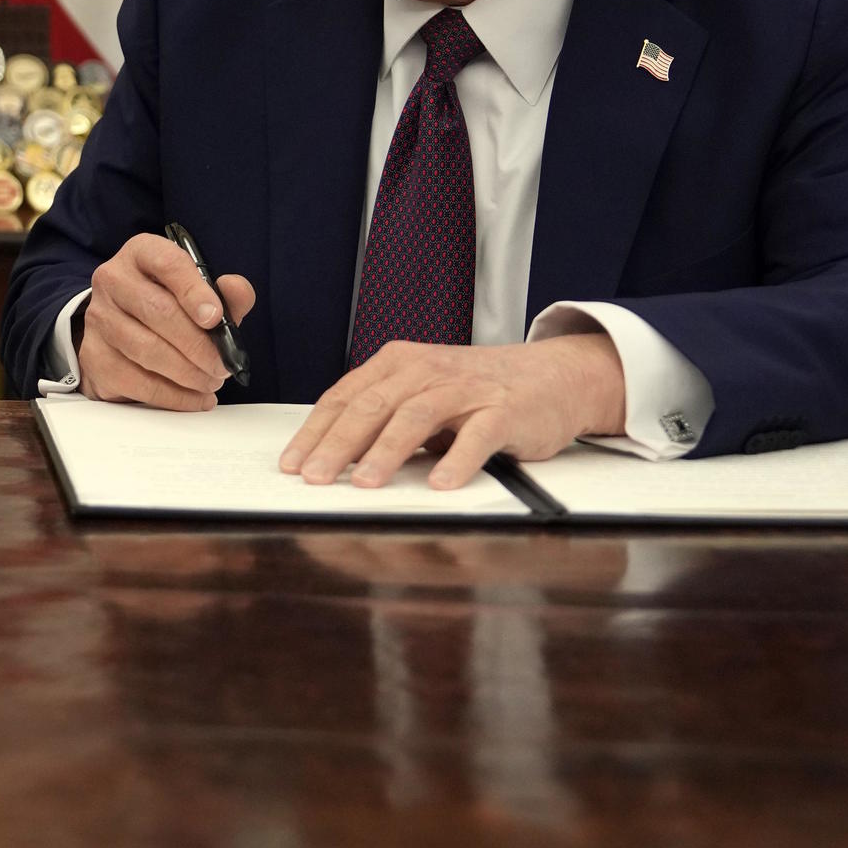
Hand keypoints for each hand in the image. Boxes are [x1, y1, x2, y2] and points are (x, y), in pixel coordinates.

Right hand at [77, 231, 255, 410]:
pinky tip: (195, 397)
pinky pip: (137, 381)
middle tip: (222, 364)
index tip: (216, 317)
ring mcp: (99, 317)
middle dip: (198, 344)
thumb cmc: (169, 305)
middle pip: (157, 311)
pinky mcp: (94, 355)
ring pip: (146, 349)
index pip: (167, 263)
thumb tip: (237, 291)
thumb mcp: (199, 293)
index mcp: (142, 253)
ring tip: (211, 381)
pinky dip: (173, 396)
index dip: (194, 291)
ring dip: (187, 373)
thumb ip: (226, 293)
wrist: (122, 327)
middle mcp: (113, 279)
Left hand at [279, 335, 626, 490]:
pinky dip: (457, 460)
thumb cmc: (479, 391)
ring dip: (387, 452)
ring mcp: (466, 388)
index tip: (293, 463)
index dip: (315, 431)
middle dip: (338, 445)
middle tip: (315, 478)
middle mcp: (427, 370)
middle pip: (372, 406)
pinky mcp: (504, 410)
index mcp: (398, 364)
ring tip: (366, 483)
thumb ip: (386, 418)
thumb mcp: (423, 394)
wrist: (554, 376)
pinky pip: (477, 435)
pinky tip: (440, 483)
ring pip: (415, 416)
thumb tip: (337, 459)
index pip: (345, 398)